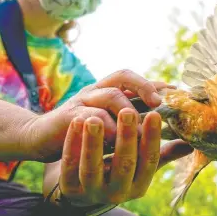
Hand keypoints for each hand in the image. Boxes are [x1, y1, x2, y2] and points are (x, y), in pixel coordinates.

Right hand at [24, 69, 174, 161]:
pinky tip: (115, 139)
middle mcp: (97, 90)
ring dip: (128, 110)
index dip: (155, 83)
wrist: (40, 137)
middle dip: (145, 86)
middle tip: (159, 103)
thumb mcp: (109, 126)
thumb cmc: (82, 133)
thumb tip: (165, 129)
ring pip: (110, 95)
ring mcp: (82, 101)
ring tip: (141, 127)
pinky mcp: (68, 116)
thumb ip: (133, 125)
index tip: (176, 91)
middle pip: (123, 76)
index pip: (135, 80)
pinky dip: (105, 127)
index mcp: (109, 92)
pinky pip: (90, 116)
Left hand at [56, 108, 191, 204]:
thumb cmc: (118, 169)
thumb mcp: (141, 166)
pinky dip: (73, 143)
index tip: (155, 113)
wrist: (83, 188)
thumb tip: (192, 142)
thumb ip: (164, 154)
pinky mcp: (68, 188)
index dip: (152, 137)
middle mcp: (118, 192)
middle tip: (128, 111)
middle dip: (127, 137)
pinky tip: (76, 122)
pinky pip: (69, 165)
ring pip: (93, 167)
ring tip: (95, 117)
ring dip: (94, 142)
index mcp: (139, 185)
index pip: (150, 161)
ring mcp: (92, 191)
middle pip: (125, 164)